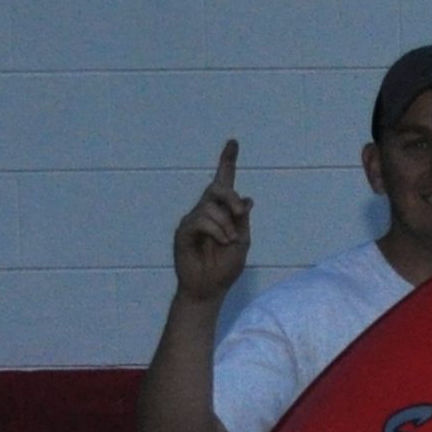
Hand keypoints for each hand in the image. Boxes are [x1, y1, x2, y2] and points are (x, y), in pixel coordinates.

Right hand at [172, 139, 252, 303]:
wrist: (209, 289)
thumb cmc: (225, 268)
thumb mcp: (242, 242)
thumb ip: (242, 221)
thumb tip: (247, 199)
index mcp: (222, 213)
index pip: (224, 183)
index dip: (228, 162)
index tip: (234, 142)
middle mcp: (206, 212)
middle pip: (218, 188)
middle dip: (231, 198)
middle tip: (240, 213)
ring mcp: (193, 220)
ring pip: (211, 207)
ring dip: (225, 224)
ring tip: (229, 241)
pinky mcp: (184, 231)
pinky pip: (201, 221)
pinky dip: (216, 231)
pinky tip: (221, 242)